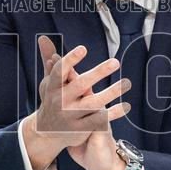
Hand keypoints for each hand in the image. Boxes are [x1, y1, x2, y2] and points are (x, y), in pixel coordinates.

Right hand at [21, 36, 128, 169]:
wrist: (47, 132)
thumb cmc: (53, 99)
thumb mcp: (49, 81)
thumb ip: (50, 60)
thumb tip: (44, 37)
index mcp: (53, 87)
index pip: (60, 71)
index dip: (70, 60)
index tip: (83, 49)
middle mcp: (60, 101)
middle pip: (80, 85)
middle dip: (98, 73)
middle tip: (115, 62)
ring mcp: (71, 116)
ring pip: (93, 103)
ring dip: (111, 92)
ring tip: (126, 83)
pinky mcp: (80, 129)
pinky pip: (99, 120)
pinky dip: (113, 113)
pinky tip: (126, 106)